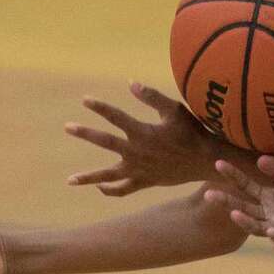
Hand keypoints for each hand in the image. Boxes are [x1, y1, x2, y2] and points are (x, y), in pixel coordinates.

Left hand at [66, 82, 214, 194]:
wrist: (206, 161)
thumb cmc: (193, 132)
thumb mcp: (175, 110)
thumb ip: (152, 97)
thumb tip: (131, 83)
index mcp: (143, 133)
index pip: (115, 116)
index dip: (99, 107)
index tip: (85, 100)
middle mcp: (137, 152)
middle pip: (105, 142)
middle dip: (85, 133)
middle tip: (67, 127)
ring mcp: (140, 169)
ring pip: (109, 175)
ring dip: (89, 177)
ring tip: (71, 180)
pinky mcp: (146, 181)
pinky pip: (124, 189)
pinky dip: (111, 189)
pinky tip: (99, 187)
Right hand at [204, 156, 273, 248]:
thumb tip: (260, 159)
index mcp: (270, 197)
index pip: (246, 186)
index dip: (233, 176)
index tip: (219, 163)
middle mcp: (270, 214)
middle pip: (244, 209)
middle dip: (227, 203)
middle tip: (209, 194)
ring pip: (258, 227)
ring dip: (245, 222)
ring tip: (234, 214)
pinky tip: (270, 230)